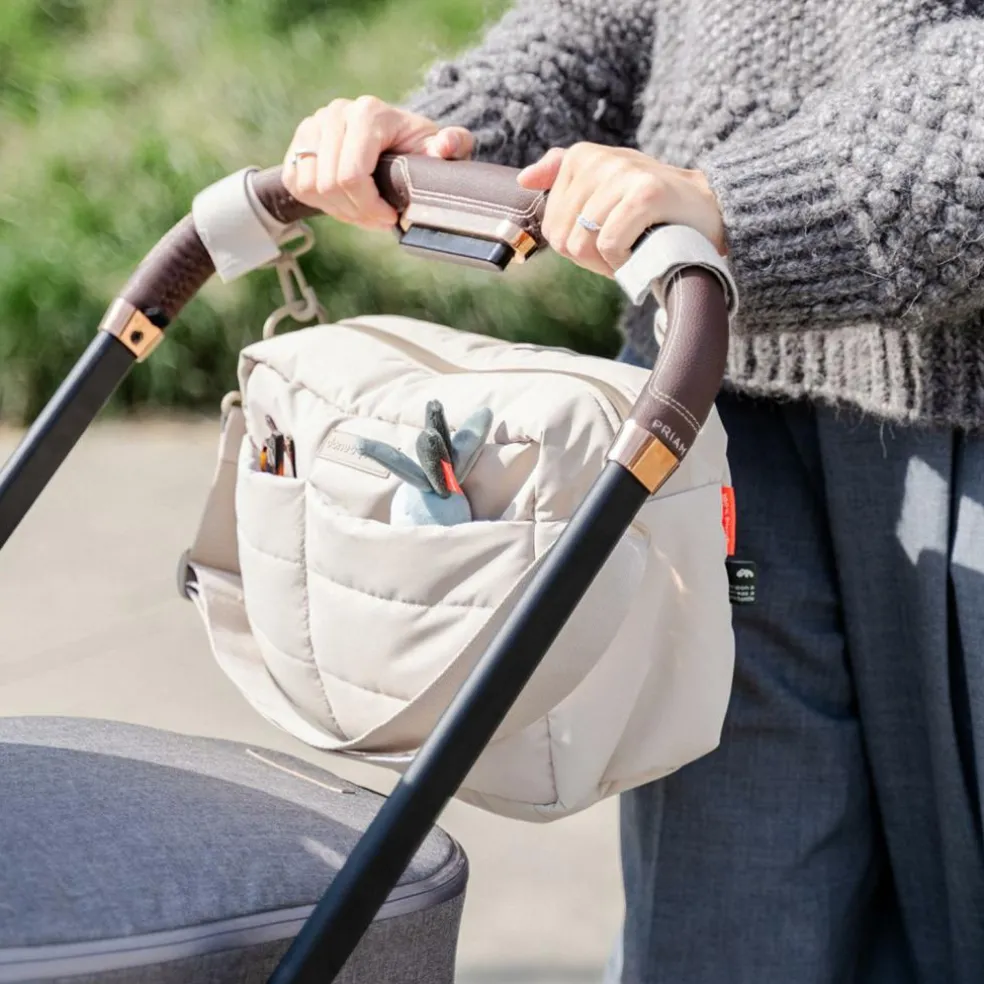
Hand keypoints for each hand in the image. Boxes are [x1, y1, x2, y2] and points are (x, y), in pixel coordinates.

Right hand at [283, 96, 473, 229]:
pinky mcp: (298, 142)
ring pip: (311, 187)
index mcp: (368, 113)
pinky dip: (321, 203)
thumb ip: (453, 144)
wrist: (394, 137)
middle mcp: (336, 112)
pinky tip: (345, 201)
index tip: (390, 217)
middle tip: (378, 219)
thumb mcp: (442, 147)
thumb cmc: (419, 148)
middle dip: (356, 212)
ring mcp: (312, 125)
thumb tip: (446, 146)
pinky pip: (298, 185)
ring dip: (338, 210)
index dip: (369, 207)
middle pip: (330, 185)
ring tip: (363, 210)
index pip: (351, 175)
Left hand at [517, 144, 725, 277]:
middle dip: (590, 257)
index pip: (551, 226)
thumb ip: (562, 174)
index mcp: (582, 157)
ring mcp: (623, 174)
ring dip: (608, 261)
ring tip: (633, 247)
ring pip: (583, 243)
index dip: (575, 246)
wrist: (709, 209)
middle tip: (621, 248)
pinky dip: (624, 260)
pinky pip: (609, 244)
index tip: (604, 239)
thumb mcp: (605, 184)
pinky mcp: (645, 194)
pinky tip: (642, 249)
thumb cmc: (651, 207)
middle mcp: (599, 159)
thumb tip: (524, 179)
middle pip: (563, 238)